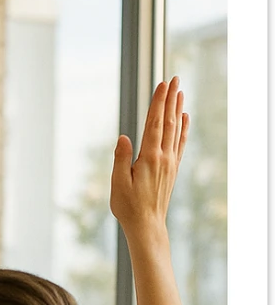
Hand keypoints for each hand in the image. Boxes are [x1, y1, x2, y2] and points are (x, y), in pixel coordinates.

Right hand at [109, 77, 188, 235]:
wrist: (147, 226)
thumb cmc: (129, 207)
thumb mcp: (118, 184)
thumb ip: (121, 159)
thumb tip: (124, 137)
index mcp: (149, 158)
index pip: (155, 123)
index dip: (158, 102)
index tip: (162, 84)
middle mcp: (164, 157)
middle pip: (168, 121)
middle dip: (170, 99)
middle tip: (174, 79)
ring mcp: (170, 162)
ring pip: (176, 130)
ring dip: (178, 109)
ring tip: (180, 92)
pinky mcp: (172, 169)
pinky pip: (180, 143)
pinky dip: (183, 128)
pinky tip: (185, 118)